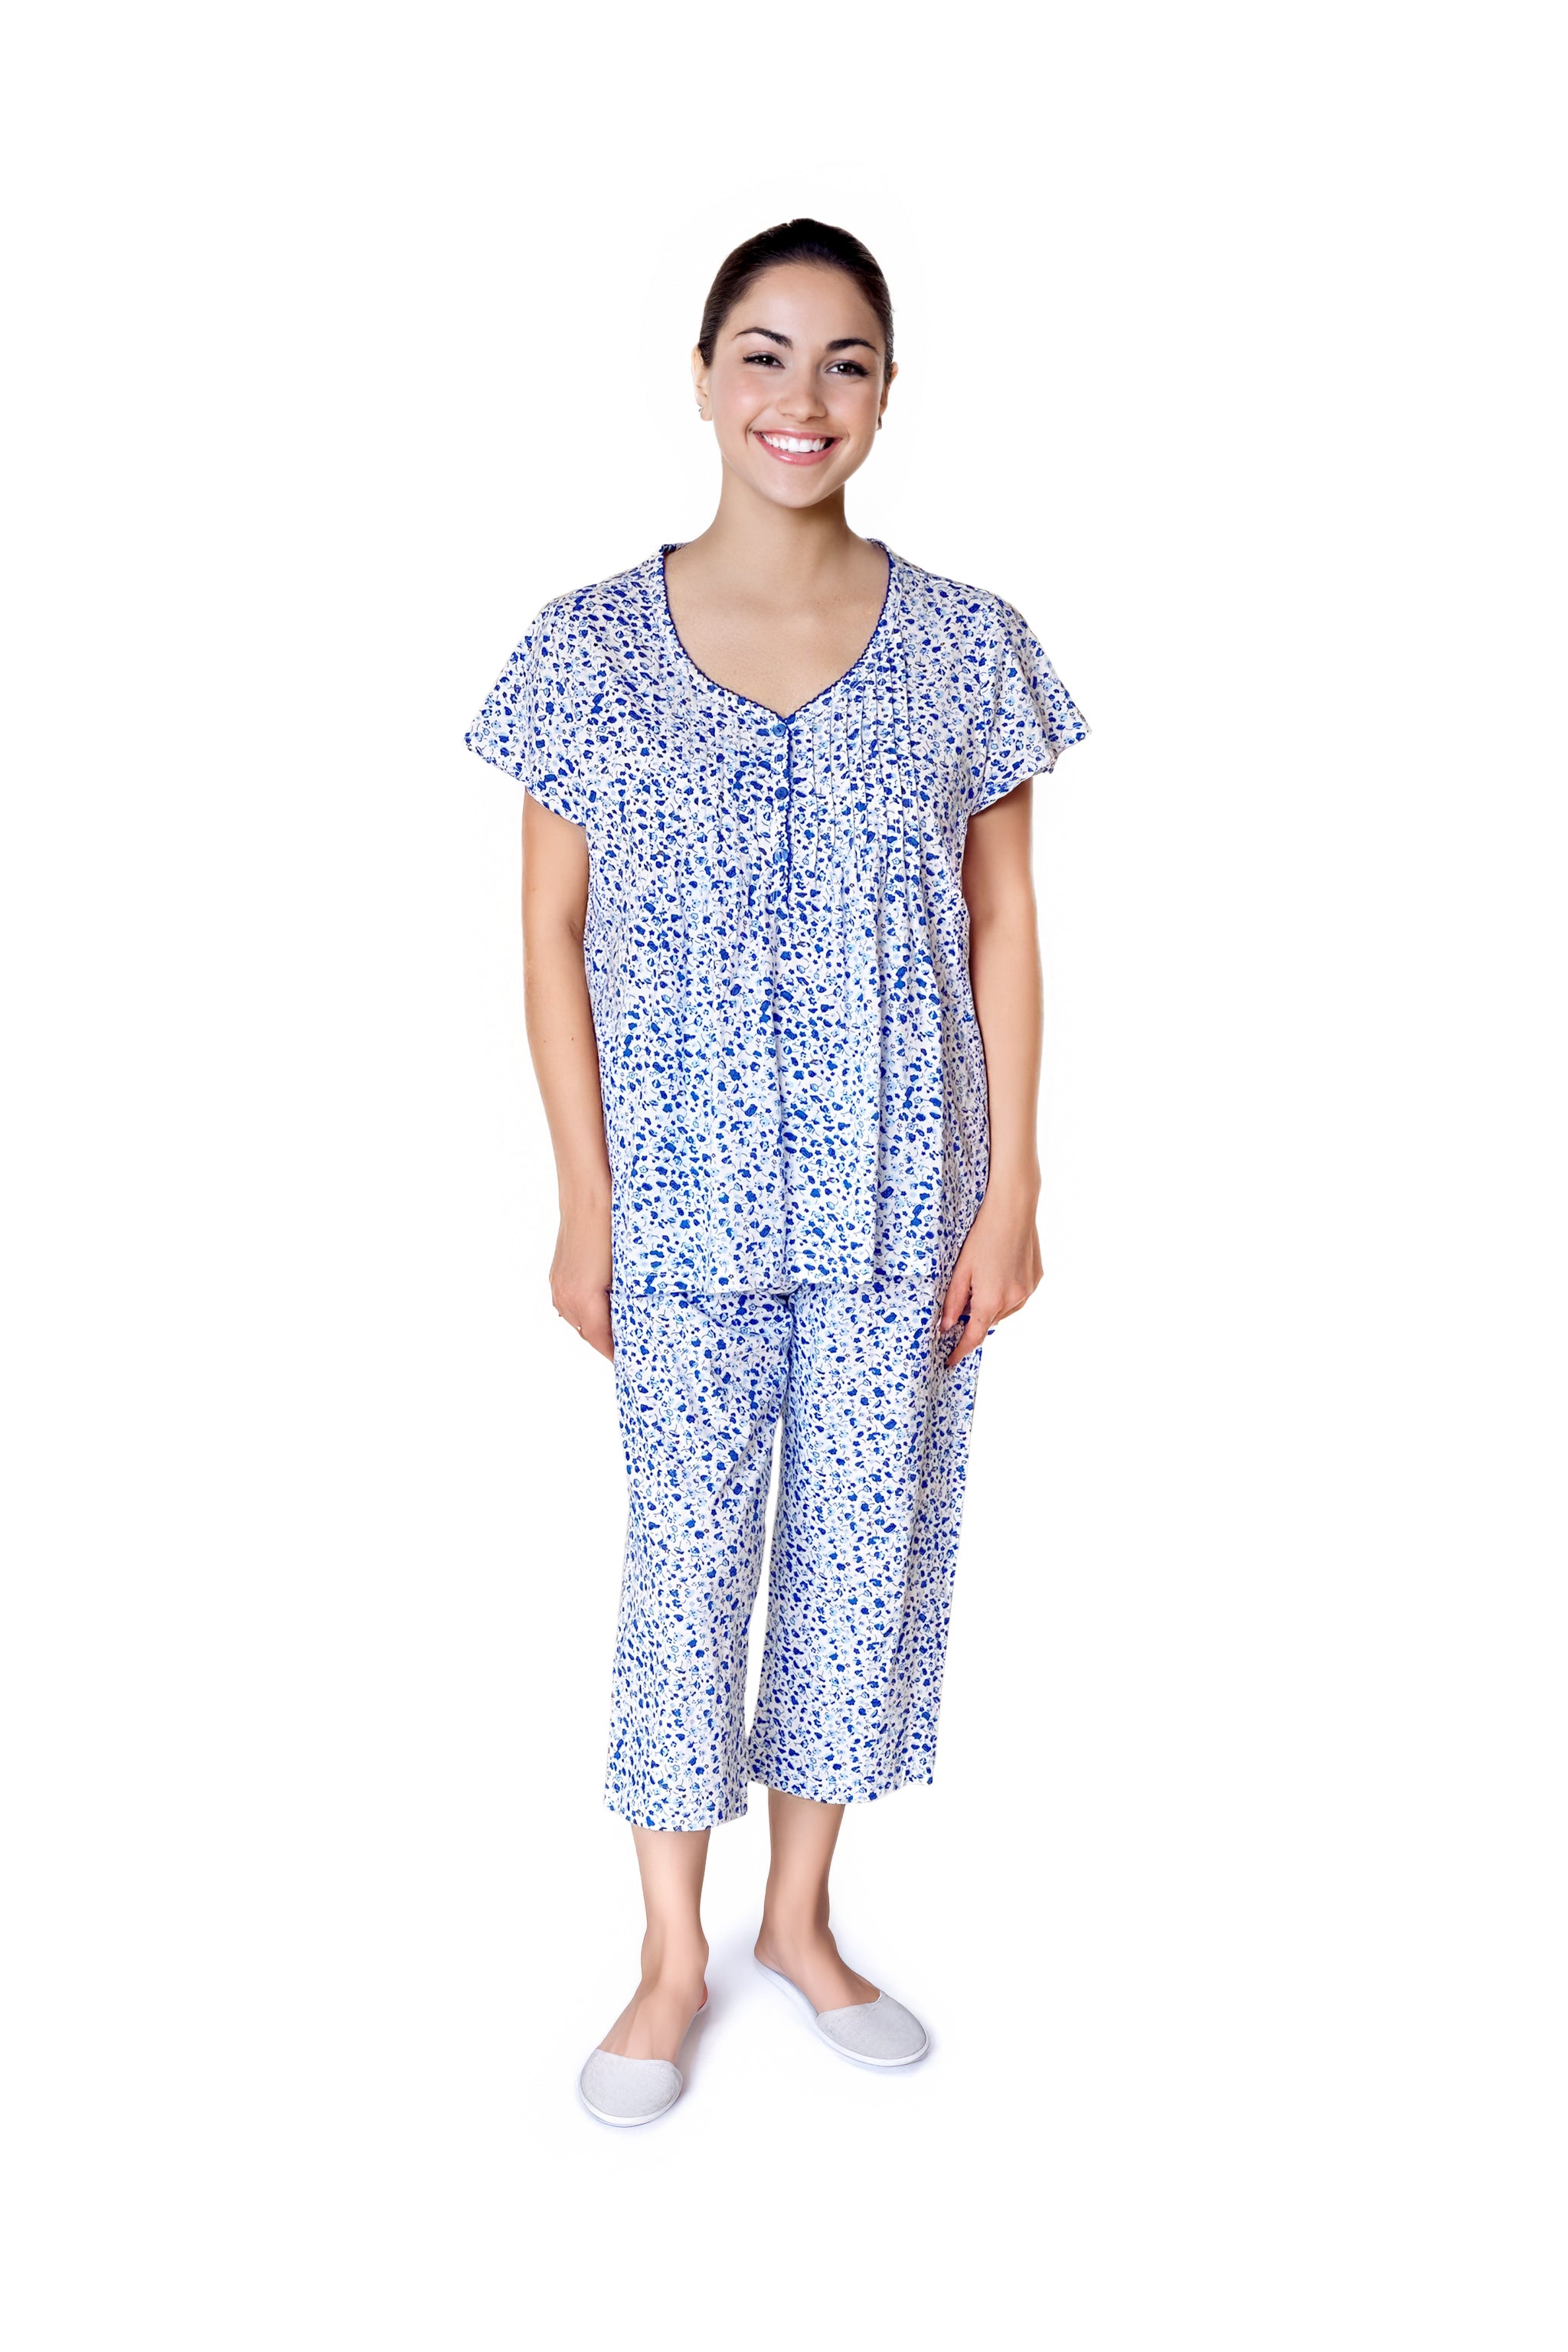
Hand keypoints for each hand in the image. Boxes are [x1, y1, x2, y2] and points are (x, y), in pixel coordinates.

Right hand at [550, 1204, 614, 1360]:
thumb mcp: (624, 1271)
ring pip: (576, 1319)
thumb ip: (625, 1302)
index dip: (615, 1354)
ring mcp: (558, 1284)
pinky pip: (570, 1302)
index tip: (629, 1363)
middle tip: (629, 1348)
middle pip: (587, 1334)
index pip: (600, 1341)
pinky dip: (585, 1311)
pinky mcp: (558, 1273)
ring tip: (617, 1330)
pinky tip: (601, 1306)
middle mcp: (564, 1297)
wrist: (588, 1195)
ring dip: (595, 1326)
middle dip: (607, 1342)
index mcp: (582, 1300)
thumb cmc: (612, 1228)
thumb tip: (635, 1321)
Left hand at [938, 1190, 1043, 1369]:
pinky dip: (1006, 1293)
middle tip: (963, 1298)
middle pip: (989, 1322)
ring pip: (1004, 1311)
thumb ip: (953, 1302)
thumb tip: (947, 1327)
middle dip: (975, 1318)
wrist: (1013, 1209)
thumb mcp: (961, 1269)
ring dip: (991, 1305)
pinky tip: (1000, 1272)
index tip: (950, 1361)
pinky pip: (1018, 1297)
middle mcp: (1013, 1300)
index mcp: (991, 1300)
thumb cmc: (983, 1235)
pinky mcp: (1036, 1279)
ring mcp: (1028, 1290)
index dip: (961, 1351)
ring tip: (983, 1278)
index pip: (974, 1337)